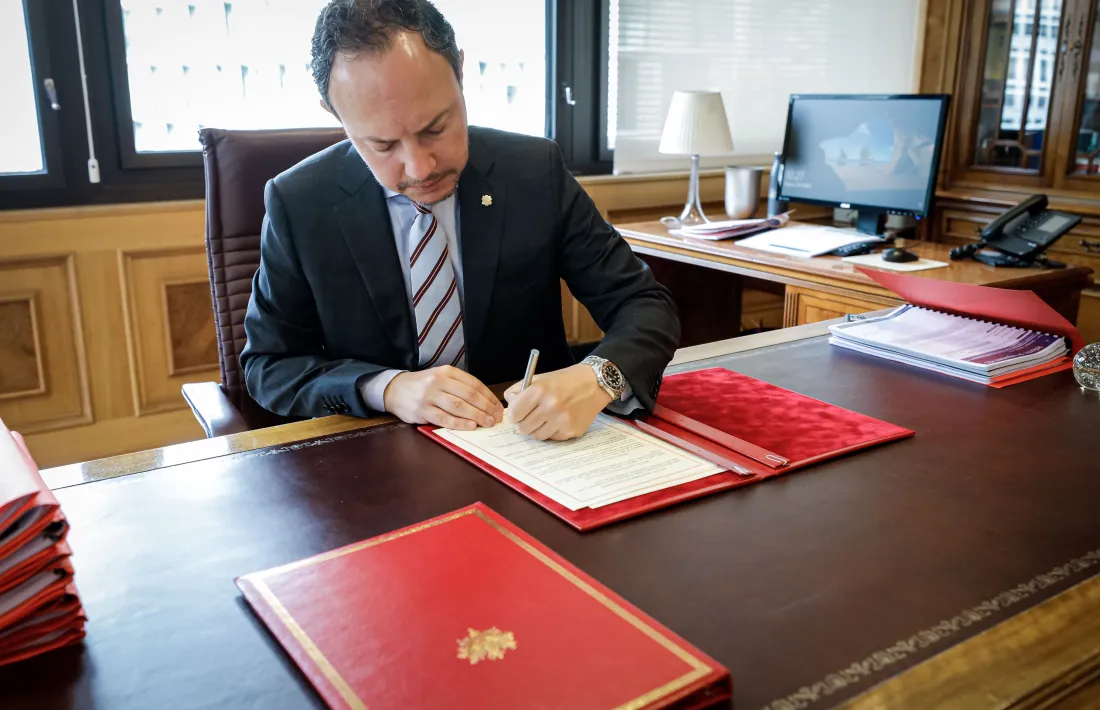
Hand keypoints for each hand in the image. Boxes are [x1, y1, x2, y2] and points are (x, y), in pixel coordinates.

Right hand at [383, 366, 503, 429]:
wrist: (395, 389)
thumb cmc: (424, 385)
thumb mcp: (441, 377)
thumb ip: (460, 386)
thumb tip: (486, 402)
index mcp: (447, 372)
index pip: (474, 384)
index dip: (489, 397)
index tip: (498, 407)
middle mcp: (438, 382)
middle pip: (469, 395)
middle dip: (486, 407)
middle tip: (496, 417)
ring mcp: (429, 396)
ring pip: (458, 407)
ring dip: (476, 416)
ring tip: (488, 422)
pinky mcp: (422, 411)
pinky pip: (444, 419)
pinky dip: (459, 423)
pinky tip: (470, 426)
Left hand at [503, 363, 612, 440]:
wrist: (593, 383)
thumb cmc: (564, 381)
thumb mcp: (539, 378)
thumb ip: (519, 391)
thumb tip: (510, 406)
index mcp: (540, 391)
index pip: (514, 413)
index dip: (514, 414)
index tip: (517, 413)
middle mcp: (551, 406)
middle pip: (523, 428)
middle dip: (523, 424)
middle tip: (528, 419)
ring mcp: (562, 421)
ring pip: (537, 436)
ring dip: (537, 429)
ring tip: (545, 418)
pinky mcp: (572, 431)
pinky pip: (552, 438)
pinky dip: (552, 431)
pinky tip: (558, 420)